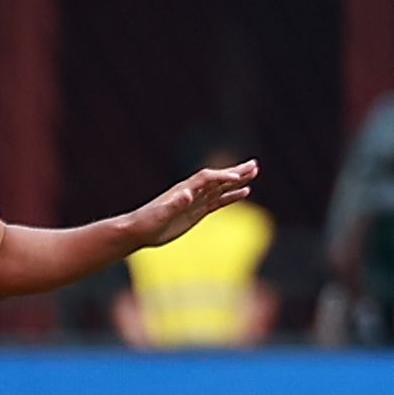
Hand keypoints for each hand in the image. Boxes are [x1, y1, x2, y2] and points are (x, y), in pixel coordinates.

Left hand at [130, 160, 261, 249]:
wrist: (139, 229)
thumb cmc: (147, 221)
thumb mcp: (160, 214)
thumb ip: (174, 204)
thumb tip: (187, 194)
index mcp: (184, 189)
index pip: (207, 179)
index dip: (222, 177)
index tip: (238, 179)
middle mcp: (192, 191)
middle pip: (218, 178)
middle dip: (236, 172)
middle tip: (254, 165)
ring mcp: (196, 201)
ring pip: (221, 188)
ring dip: (238, 180)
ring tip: (254, 173)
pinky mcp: (197, 211)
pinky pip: (218, 201)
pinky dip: (232, 196)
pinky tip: (244, 192)